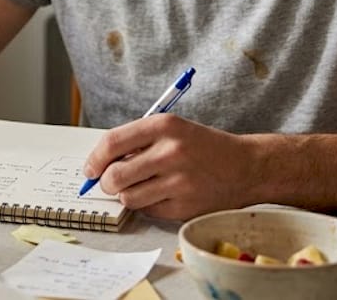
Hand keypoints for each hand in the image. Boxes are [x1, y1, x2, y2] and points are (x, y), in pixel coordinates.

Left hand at [84, 114, 245, 219]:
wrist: (246, 167)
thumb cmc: (203, 147)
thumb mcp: (173, 130)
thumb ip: (137, 142)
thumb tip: (99, 164)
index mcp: (164, 126)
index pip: (112, 142)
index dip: (94, 159)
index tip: (90, 169)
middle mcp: (170, 152)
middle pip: (114, 176)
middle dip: (106, 183)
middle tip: (111, 183)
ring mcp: (178, 182)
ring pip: (128, 198)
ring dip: (128, 196)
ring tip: (143, 187)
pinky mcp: (184, 206)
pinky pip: (149, 211)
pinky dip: (150, 206)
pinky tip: (165, 195)